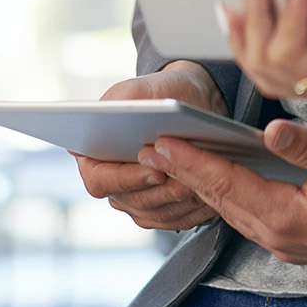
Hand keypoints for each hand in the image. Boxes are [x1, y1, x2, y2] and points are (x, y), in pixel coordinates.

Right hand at [73, 64, 221, 231]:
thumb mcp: (144, 87)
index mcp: (94, 154)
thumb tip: (113, 112)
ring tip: (206, 183)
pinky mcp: (161, 211)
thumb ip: (126, 97)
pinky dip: (196, 209)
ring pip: (158, 213)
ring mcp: (136, 200)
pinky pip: (178, 220)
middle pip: (133, 201)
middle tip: (190, 179)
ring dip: (183, 201)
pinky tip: (213, 194)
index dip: (126, 179)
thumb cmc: (163, 93)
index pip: (100, 180)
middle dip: (164, 191)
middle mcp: (112, 183)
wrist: (190, 104)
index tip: (156, 172)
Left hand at [140, 119, 306, 273]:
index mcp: (287, 217)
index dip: (191, 161)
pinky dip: (221, 194)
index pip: (226, 183)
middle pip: (218, 199)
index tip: (160, 142)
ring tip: (168, 157)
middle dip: (182, 172)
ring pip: (227, 209)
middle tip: (145, 145)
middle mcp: (275, 236)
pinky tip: (212, 178)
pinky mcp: (286, 242)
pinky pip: (242, 216)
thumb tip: (271, 128)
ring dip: (198, 184)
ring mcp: (279, 244)